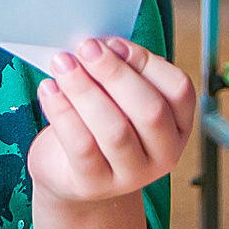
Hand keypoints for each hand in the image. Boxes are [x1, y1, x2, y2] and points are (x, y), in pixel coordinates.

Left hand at [26, 38, 194, 204]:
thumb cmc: (96, 125)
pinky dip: (63, 113)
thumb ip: (118, 70)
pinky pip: (81, 147)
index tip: (112, 43)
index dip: (146, 61)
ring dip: (85, 90)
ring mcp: (132, 175)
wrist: (69, 174)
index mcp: (178, 125)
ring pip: (115, 130)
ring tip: (62, 64)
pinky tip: (49, 90)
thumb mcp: (115, 96)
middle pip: (150, 111)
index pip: (179, 89)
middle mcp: (164, 154)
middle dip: (115, 74)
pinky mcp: (95, 185)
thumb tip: (101, 46)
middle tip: (86, 48)